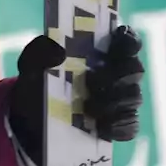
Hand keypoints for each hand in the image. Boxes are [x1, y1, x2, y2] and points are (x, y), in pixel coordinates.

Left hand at [8, 25, 143, 165]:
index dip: (129, 39)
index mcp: (100, 53)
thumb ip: (38, 51)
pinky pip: (130, 126)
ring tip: (88, 107)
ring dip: (114, 101)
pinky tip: (100, 127)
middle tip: (92, 81)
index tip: (120, 39)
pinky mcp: (118, 126)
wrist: (30, 122)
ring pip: (133, 97)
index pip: (127, 40)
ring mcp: (120, 100)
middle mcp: (116, 74)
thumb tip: (60, 52)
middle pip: (135, 69)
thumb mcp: (30, 65)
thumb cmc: (37, 84)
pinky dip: (118, 126)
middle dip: (118, 74)